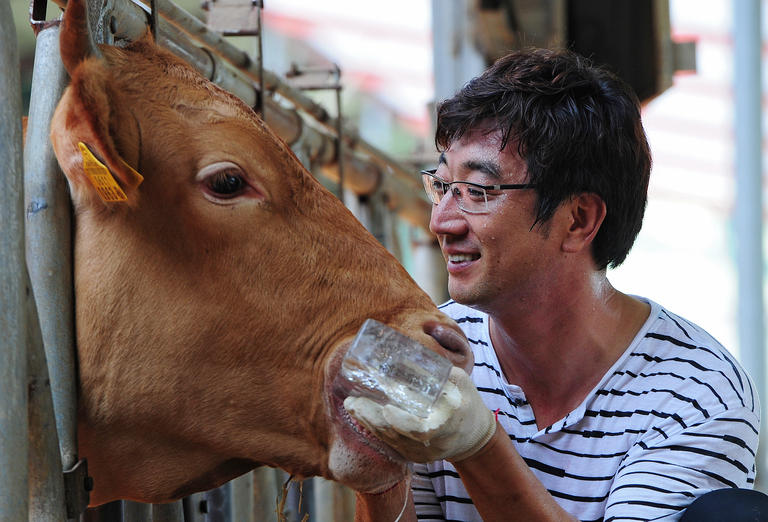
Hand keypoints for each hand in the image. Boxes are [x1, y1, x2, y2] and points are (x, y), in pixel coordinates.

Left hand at [344, 366, 495, 462]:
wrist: (474, 437)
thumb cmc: (467, 403)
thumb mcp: (460, 382)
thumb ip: (437, 372)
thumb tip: (403, 358)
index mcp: (449, 423)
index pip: (422, 430)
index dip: (401, 421)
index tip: (386, 408)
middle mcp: (435, 443)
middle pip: (398, 436)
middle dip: (373, 419)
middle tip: (353, 402)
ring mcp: (423, 454)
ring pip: (391, 441)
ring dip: (369, 423)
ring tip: (352, 405)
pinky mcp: (415, 458)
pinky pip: (392, 445)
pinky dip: (376, 430)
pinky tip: (362, 416)